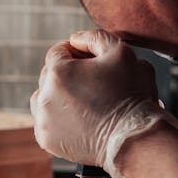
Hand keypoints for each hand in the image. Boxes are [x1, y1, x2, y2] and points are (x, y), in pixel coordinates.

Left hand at [30, 30, 176, 177]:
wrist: (134, 138)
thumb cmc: (131, 96)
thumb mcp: (121, 52)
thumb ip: (94, 37)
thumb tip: (75, 40)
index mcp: (58, 72)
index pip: (58, 51)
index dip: (76, 53)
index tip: (91, 62)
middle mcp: (44, 96)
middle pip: (50, 74)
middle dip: (68, 74)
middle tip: (93, 83)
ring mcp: (44, 120)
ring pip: (43, 98)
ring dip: (58, 95)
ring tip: (83, 101)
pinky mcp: (47, 139)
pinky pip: (46, 121)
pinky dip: (58, 118)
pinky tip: (78, 118)